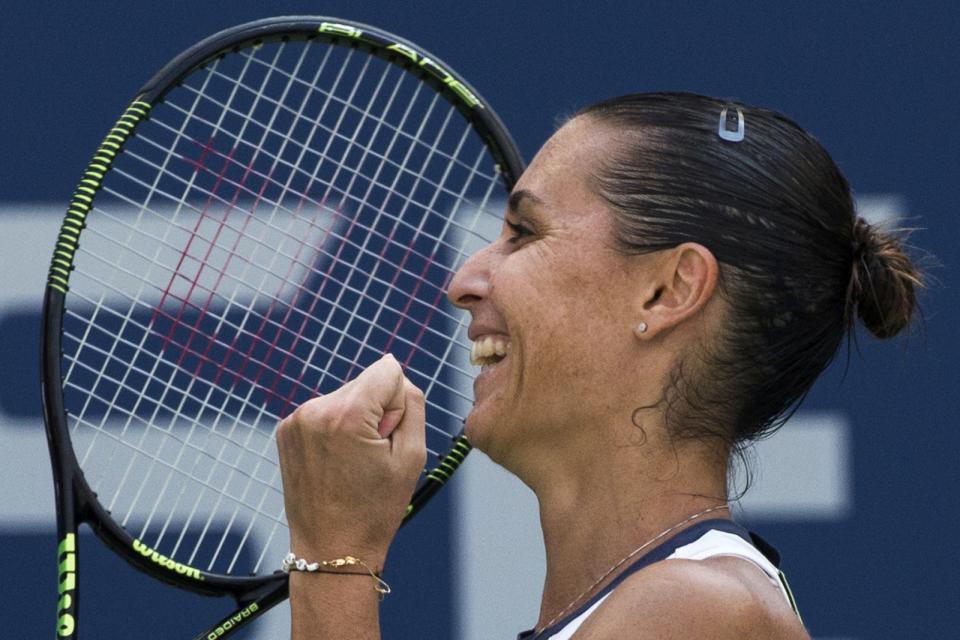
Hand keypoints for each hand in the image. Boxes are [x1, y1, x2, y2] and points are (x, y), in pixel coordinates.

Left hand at [277, 354, 426, 565]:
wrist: (331, 549)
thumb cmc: (375, 508)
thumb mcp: (413, 455)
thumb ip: (412, 403)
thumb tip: (395, 374)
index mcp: (346, 414)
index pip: (389, 370)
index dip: (398, 404)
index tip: (386, 438)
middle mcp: (314, 409)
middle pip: (367, 382)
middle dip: (376, 411)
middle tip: (370, 457)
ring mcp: (295, 419)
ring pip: (347, 396)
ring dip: (356, 421)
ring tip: (352, 464)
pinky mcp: (285, 430)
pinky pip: (326, 411)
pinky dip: (336, 429)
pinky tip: (335, 463)